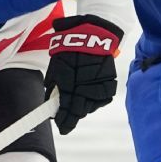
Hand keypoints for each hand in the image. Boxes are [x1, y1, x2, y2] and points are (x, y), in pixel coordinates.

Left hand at [44, 14, 123, 134]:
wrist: (93, 34)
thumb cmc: (70, 48)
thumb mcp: (56, 66)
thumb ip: (53, 87)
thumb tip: (51, 104)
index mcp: (69, 84)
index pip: (66, 111)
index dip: (63, 121)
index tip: (61, 127)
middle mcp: (85, 88)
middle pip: (79, 111)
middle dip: (72, 115)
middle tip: (67, 116)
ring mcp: (99, 87)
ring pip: (90, 107)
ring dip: (84, 105)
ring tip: (79, 96)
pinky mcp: (110, 84)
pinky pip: (102, 99)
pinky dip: (95, 98)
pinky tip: (90, 91)